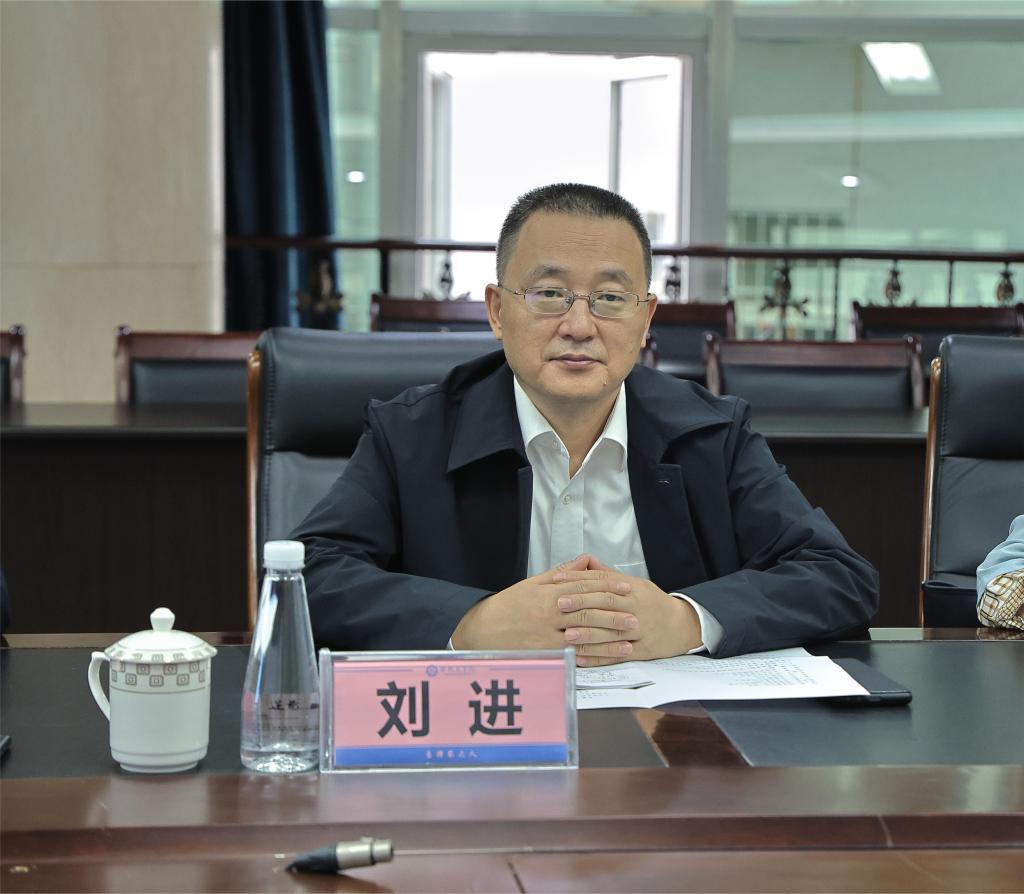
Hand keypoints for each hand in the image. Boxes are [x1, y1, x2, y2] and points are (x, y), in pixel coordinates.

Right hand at [451, 555, 637, 650]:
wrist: (481, 629)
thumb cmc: (509, 605)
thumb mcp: (533, 584)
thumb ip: (562, 574)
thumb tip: (585, 560)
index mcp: (549, 594)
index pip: (584, 587)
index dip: (607, 586)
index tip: (626, 587)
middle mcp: (549, 614)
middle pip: (588, 611)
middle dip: (614, 613)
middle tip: (636, 615)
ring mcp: (547, 636)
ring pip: (584, 635)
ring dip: (609, 637)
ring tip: (629, 637)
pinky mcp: (545, 654)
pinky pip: (572, 655)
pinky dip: (591, 655)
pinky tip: (607, 656)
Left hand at [555, 556, 701, 665]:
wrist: (684, 625)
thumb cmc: (654, 603)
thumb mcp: (636, 584)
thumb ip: (609, 575)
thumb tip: (587, 560)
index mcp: (632, 589)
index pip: (602, 581)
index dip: (579, 580)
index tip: (559, 581)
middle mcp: (636, 607)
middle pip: (606, 603)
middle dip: (581, 603)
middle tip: (559, 604)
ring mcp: (640, 630)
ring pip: (611, 632)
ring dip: (588, 634)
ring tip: (568, 635)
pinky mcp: (642, 651)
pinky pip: (618, 655)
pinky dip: (599, 657)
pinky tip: (581, 658)